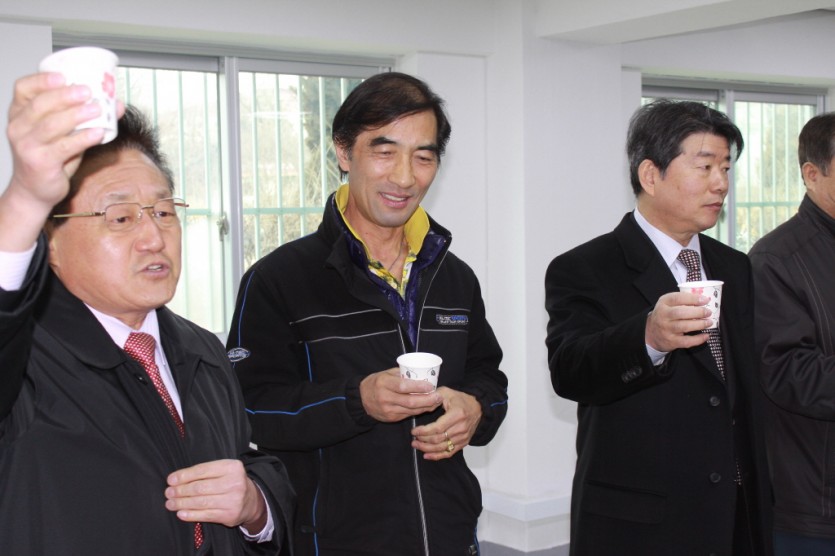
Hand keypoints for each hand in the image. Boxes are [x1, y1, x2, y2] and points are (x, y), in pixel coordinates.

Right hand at [0, 72, 109, 250]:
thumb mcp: (62, 133)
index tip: (63, 76)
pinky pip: (64, 147)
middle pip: (40, 105)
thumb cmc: (49, 157)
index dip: (42, 80)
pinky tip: (98, 132)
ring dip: (76, 115)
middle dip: (65, 95)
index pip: (23, 89)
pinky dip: (83, 138)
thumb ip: (83, 118)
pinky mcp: (41, 163)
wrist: (34, 190)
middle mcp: (19, 127)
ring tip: (97, 109)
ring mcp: (27, 146)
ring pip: (52, 125)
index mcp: (20, 114)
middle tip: (87, 91)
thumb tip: (115, 104)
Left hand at [165, 459, 266, 532]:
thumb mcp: (223, 471)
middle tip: (169, 493)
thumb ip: (204, 473)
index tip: (170, 480)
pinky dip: (191, 515)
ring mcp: (233, 500)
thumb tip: (176, 479)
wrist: (251, 500)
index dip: (184, 476)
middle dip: (181, 491)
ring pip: (201, 502)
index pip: (202, 470)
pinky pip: (205, 515)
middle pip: (200, 487)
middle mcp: (234, 483)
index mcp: (232, 467)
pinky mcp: (230, 515)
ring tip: (171, 503)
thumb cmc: (231, 483)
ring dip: (182, 503)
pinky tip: (181, 513)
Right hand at [359, 368, 442, 421]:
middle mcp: (385, 397)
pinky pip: (408, 415)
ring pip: (411, 410)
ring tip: (436, 402)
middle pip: (410, 401)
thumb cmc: (377, 382)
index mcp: (384, 383)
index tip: (431, 385)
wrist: (361, 399)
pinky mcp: (391, 418)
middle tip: (439, 396)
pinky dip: (419, 411)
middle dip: (427, 400)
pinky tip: (427, 407)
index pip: (404, 386)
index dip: (419, 387)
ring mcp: (388, 410)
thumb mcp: (386, 374)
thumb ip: (402, 375)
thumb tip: (422, 375)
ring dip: (426, 407)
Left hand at [410, 387, 481, 460]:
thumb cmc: (460, 399)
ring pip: (442, 447)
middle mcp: (461, 427)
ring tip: (416, 445)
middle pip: (438, 439)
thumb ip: (433, 398)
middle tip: (413, 439)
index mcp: (457, 414)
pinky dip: (437, 456)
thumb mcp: (446, 392)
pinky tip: (427, 455)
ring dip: (427, 448)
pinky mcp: (463, 443)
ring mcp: (463, 437)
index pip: (437, 428)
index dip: (423, 431)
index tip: (414, 431)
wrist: (477, 407)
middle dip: (423, 441)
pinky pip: (449, 453)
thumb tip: (421, 405)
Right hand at [645, 291, 711, 352]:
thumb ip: (682, 300)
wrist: (652, 332)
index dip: (692, 298)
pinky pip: (686, 341)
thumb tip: (704, 300)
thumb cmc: (666, 315)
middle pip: (680, 312)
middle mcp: (663, 315)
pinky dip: (698, 339)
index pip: (677, 298)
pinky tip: (706, 336)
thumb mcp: (669, 304)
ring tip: (709, 322)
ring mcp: (666, 329)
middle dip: (697, 312)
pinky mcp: (671, 341)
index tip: (706, 299)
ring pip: (684, 326)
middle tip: (708, 312)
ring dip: (700, 324)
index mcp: (663, 303)